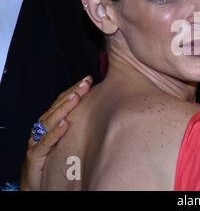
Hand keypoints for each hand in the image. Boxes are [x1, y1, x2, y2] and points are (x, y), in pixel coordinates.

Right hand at [20, 76, 92, 190]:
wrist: (36, 183)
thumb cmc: (53, 159)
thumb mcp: (67, 139)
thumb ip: (77, 125)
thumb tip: (100, 109)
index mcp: (51, 122)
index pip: (62, 101)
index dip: (75, 89)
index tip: (89, 79)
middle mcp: (43, 128)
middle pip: (57, 106)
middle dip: (72, 93)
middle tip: (86, 82)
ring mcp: (37, 140)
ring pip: (50, 120)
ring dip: (64, 108)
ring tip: (76, 97)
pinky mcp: (35, 155)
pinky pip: (46, 142)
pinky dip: (55, 133)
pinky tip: (64, 124)